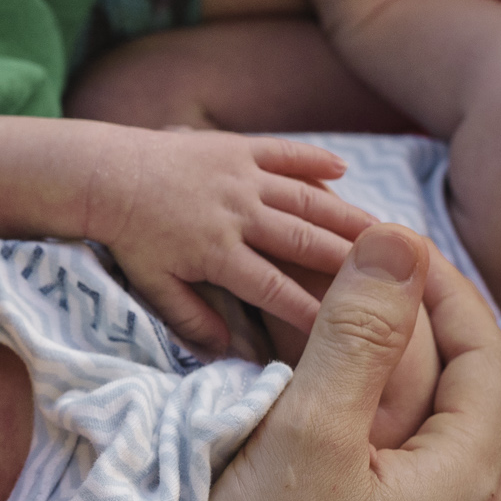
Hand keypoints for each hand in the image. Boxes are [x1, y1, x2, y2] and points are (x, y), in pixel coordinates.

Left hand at [89, 128, 375, 352]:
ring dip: (348, 213)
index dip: (313, 309)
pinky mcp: (237, 148)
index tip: (347, 327)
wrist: (104, 176)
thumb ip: (191, 319)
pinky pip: (283, 152)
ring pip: (307, 197)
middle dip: (351, 259)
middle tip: (396, 274)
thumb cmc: (130, 239)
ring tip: (385, 230)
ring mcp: (241, 176)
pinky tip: (345, 168)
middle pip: (306, 240)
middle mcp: (238, 214)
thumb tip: (227, 352)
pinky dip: (313, 159)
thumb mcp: (154, 287)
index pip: (276, 289)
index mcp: (218, 254)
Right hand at [154, 226, 500, 500]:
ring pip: (452, 473)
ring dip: (418, 408)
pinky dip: (397, 467)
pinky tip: (353, 467)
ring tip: (362, 366)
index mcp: (471, 489)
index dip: (447, 292)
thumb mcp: (305, 436)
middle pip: (480, 415)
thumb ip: (357, 333)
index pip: (488, 358)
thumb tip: (398, 240)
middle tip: (383, 292)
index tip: (397, 246)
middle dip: (438, 343)